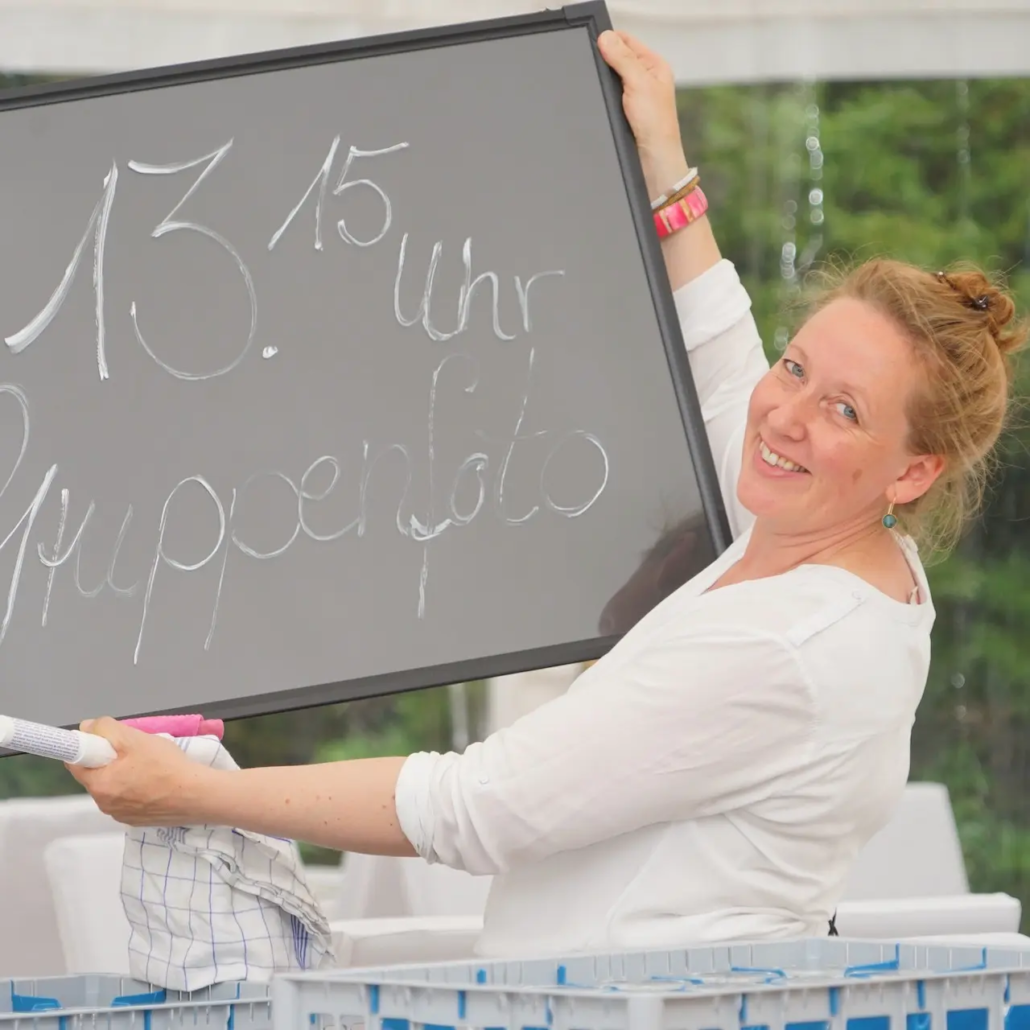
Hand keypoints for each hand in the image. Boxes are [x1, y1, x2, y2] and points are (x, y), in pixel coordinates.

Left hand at [66, 716, 215, 826]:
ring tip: (149, 766)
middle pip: (96, 774)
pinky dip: (136, 789)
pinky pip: (128, 800)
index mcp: (99, 785)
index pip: (75, 762)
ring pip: (114, 787)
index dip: (88, 746)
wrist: (197, 794)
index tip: (106, 739)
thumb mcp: (134, 738)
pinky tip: (156, 783)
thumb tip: (86, 728)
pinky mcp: (137, 820)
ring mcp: (121, 815)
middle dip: (110, 760)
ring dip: (123, 775)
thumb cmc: (166, 765)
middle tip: (134, 750)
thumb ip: (105, 729)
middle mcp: (104, 805)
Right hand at [597, 30, 688, 197]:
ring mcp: (634, 96)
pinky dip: (602, 96)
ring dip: (603, 81)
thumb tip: (606, 38)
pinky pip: (608, 97)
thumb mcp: (639, 84)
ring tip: (599, 86)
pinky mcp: (625, 112)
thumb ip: (623, 59)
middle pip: (617, 59)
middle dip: (604, 62)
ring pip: (611, 79)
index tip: (595, 44)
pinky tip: (600, 100)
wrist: (653, 161)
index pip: (628, 41)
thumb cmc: (656, 127)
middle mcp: (646, 79)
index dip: (611, 41)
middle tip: (594, 67)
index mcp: (655, 66)